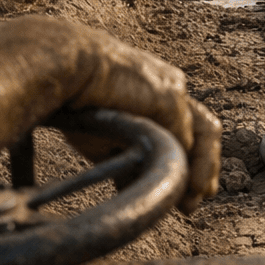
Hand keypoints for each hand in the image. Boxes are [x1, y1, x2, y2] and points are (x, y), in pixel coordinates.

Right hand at [0, 16, 220, 212]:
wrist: (59, 62)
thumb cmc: (70, 96)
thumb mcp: (100, 132)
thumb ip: (120, 152)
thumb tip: (127, 184)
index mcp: (153, 90)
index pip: (184, 128)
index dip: (188, 162)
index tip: (181, 196)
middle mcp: (167, 86)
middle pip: (203, 129)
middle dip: (204, 169)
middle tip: (194, 202)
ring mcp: (170, 89)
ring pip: (205, 132)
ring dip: (203, 169)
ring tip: (194, 199)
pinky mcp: (168, 97)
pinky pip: (185, 137)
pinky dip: (187, 164)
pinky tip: (179, 185)